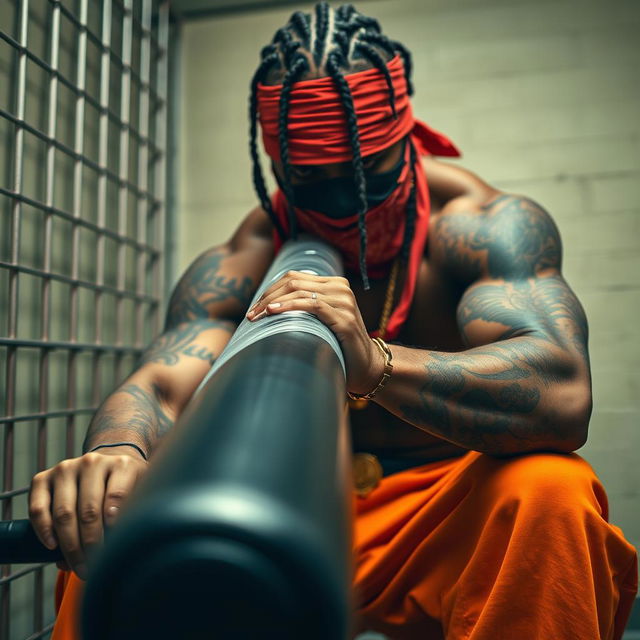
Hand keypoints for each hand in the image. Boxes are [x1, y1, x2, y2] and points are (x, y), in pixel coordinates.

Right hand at [28, 447, 148, 579]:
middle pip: (89, 510)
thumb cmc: (126, 484)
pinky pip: (38, 508)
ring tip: (77, 566)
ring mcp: (66, 469)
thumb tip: (119, 549)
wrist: (107, 462)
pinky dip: (43, 530)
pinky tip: (53, 546)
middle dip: (90, 545)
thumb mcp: (140, 491)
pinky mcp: (44, 478)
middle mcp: (93, 463)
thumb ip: (135, 513)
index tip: (113, 546)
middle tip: (92, 569)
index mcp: (122, 465)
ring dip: (69, 545)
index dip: (114, 523)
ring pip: (63, 512)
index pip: (117, 496)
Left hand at [245, 270, 383, 394]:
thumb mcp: (321, 320)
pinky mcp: (345, 318)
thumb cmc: (339, 345)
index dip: (270, 290)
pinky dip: (289, 306)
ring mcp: (344, 302)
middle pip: (293, 282)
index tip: (254, 309)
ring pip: (299, 291)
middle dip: (267, 297)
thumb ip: (305, 306)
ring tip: (257, 317)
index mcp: (334, 284)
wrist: (366, 367)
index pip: (294, 277)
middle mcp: (341, 288)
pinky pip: (312, 305)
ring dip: (273, 303)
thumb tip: (268, 304)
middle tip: (251, 316)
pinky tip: (274, 312)